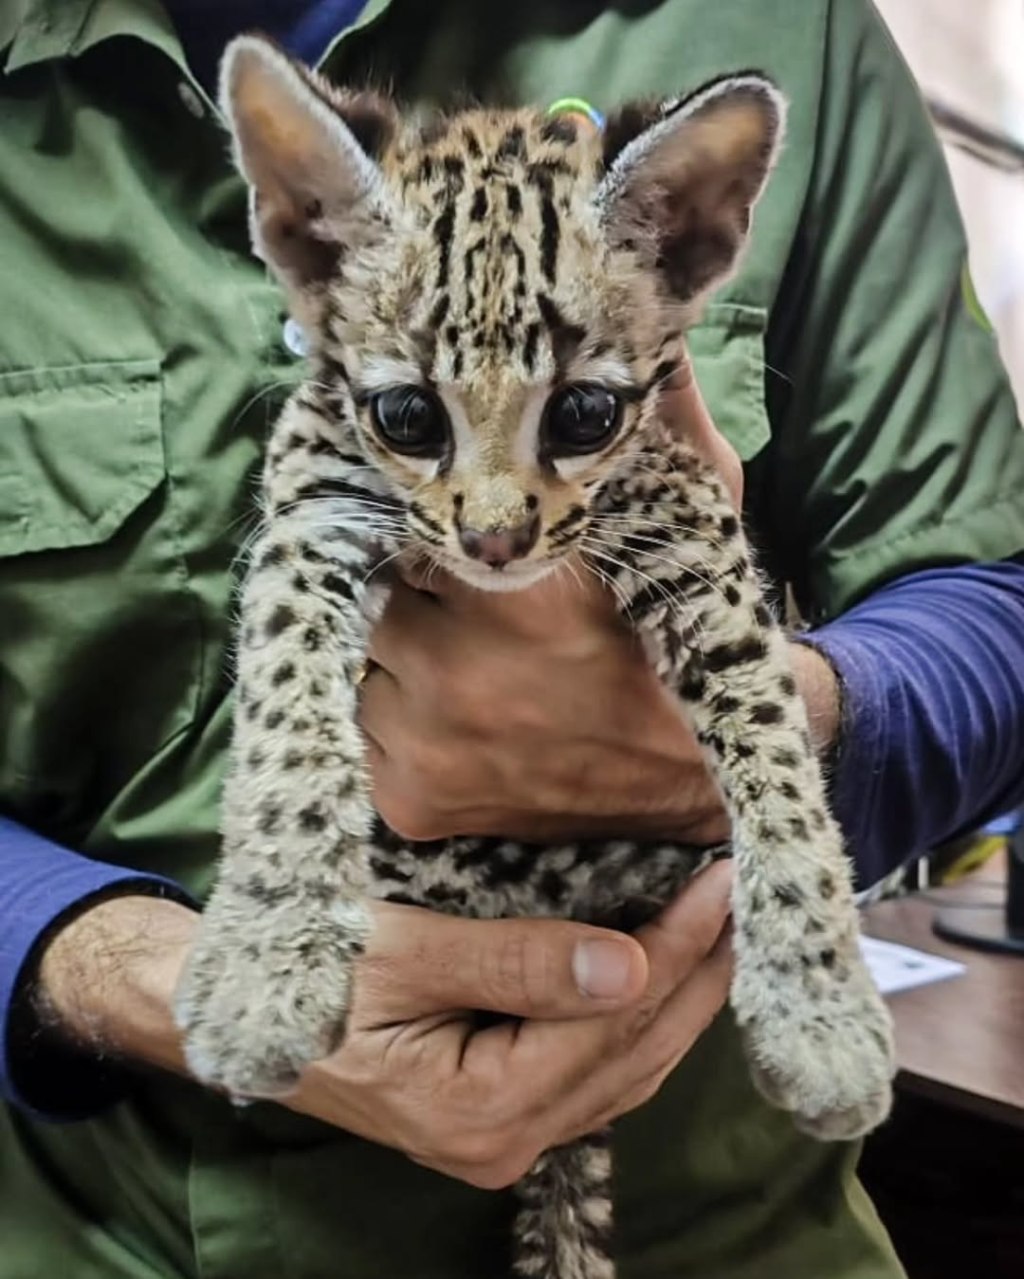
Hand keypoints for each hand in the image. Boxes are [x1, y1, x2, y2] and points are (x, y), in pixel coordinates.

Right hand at [33, 864, 732, 1187]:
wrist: (239, 1011)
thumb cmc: (310, 969)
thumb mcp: (407, 954)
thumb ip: (516, 964)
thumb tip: (630, 967)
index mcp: (479, 1109)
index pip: (610, 1023)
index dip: (675, 950)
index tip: (723, 883)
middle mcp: (505, 1142)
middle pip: (634, 1056)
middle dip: (697, 976)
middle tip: (747, 900)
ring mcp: (506, 1138)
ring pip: (626, 1072)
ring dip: (681, 1001)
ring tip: (724, 931)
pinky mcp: (501, 1116)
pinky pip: (597, 1075)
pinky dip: (641, 1024)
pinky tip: (664, 977)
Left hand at [361, 371, 742, 843]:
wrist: (692, 784)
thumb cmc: (683, 638)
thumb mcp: (697, 522)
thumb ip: (665, 430)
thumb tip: (648, 341)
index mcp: (527, 595)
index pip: (420, 520)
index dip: (440, 520)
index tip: (457, 524)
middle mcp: (462, 677)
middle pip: (377, 589)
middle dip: (414, 587)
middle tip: (470, 605)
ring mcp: (428, 747)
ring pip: (363, 657)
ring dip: (400, 651)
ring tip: (470, 665)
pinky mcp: (410, 802)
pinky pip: (365, 726)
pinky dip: (399, 714)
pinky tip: (460, 718)